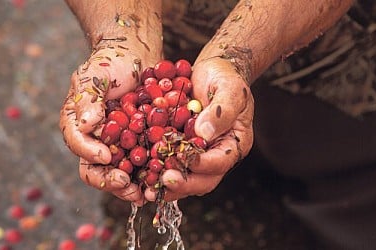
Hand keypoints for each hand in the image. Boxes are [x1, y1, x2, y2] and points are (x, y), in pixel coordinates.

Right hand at [60, 43, 160, 205]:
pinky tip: (166, 174)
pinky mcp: (144, 143)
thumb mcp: (93, 77)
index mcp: (82, 129)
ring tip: (148, 191)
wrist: (136, 56)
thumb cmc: (109, 64)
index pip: (81, 150)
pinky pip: (148, 162)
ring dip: (136, 186)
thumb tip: (87, 125)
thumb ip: (87, 101)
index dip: (92, 156)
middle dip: (114, 183)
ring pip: (126, 173)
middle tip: (129, 187)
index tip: (107, 156)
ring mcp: (123, 145)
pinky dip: (155, 171)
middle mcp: (100, 142)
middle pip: (101, 171)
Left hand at [144, 57, 254, 200]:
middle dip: (184, 183)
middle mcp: (216, 154)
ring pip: (185, 178)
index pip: (220, 162)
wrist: (211, 71)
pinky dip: (157, 172)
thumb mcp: (230, 88)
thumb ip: (221, 111)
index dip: (202, 164)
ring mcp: (197, 154)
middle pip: (203, 180)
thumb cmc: (225, 77)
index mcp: (234, 144)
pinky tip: (142, 174)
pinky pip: (169, 164)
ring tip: (150, 189)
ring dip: (168, 185)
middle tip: (165, 180)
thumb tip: (204, 133)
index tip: (184, 158)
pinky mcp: (180, 148)